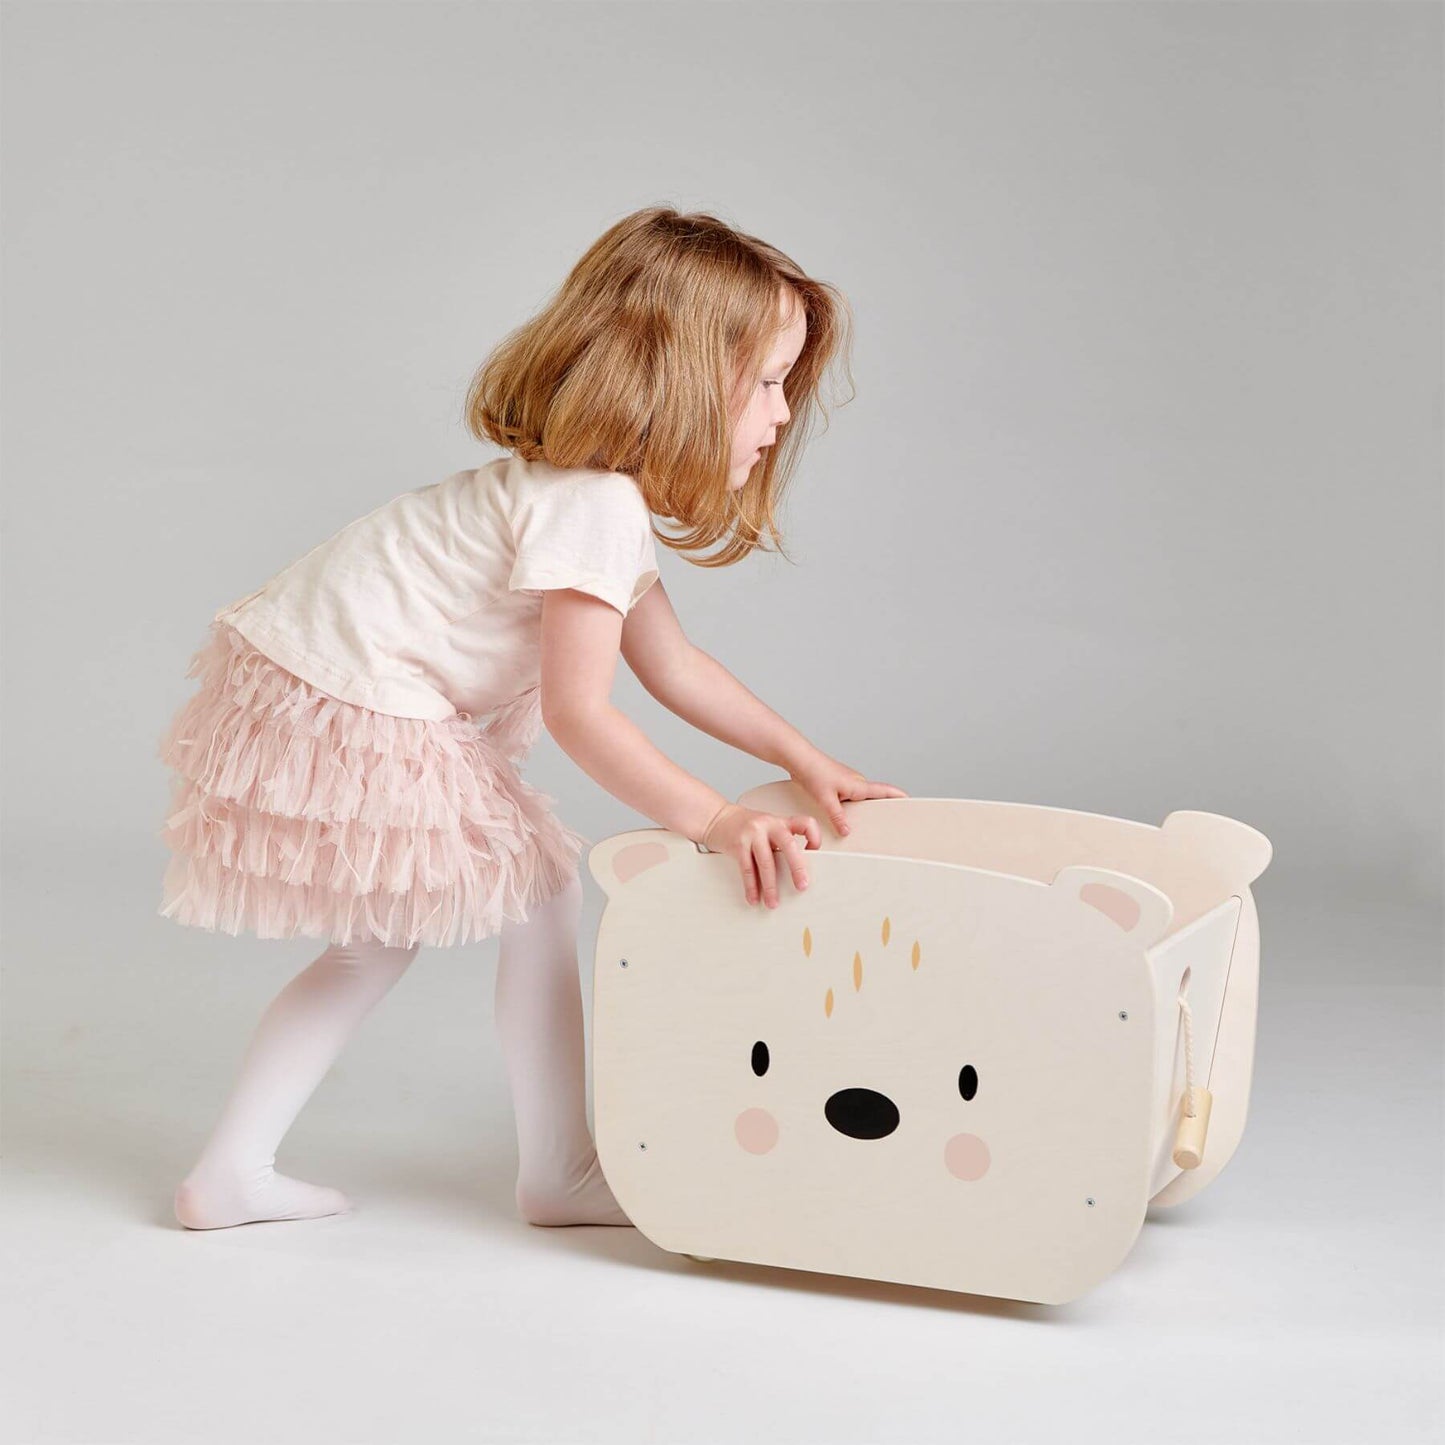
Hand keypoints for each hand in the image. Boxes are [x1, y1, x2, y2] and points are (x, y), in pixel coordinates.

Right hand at [701, 805, 820, 909]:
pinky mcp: (737, 844)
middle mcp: (769, 825)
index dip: (815, 837)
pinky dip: (751, 887)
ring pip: (766, 862)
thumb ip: (780, 842)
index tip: (815, 853)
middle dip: (797, 868)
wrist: (716, 817)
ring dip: (771, 886)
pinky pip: (747, 869)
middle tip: (802, 886)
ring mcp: (752, 834)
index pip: (805, 823)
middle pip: (788, 846)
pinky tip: (753, 897)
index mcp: (780, 822)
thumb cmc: (744, 826)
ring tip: (773, 902)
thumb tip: (794, 870)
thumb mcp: (767, 827)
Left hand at [787, 750, 908, 837]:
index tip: (910, 800)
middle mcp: (856, 781)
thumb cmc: (813, 771)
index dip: (898, 796)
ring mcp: (848, 781)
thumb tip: (846, 831)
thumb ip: (837, 817)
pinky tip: (844, 812)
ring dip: (864, 806)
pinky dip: (852, 804)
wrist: (799, 758)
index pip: (885, 791)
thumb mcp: (826, 799)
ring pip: (862, 796)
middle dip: (882, 806)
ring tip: (865, 821)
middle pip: (875, 796)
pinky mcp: (838, 782)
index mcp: (858, 785)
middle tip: (890, 819)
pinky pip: (851, 795)